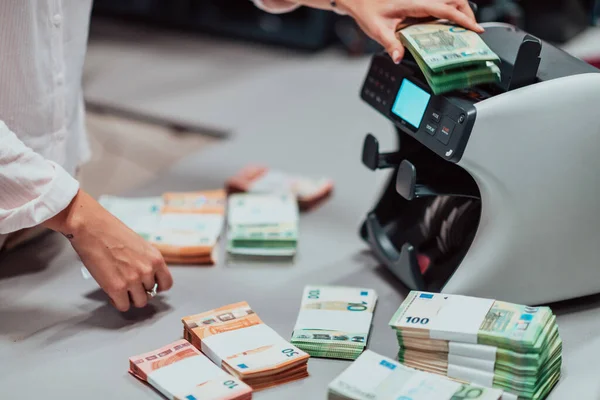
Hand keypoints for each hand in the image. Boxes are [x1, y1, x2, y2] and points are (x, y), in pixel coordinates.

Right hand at [44, 189, 172, 311]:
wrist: (92, 228)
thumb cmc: (112, 233)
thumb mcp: (140, 245)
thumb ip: (146, 261)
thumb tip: (147, 277)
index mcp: (156, 258)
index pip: (167, 284)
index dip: (157, 287)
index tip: (148, 286)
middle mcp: (147, 270)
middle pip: (151, 294)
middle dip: (139, 291)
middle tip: (128, 284)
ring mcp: (133, 280)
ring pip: (139, 302)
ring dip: (129, 298)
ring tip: (120, 288)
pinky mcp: (116, 288)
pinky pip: (123, 306)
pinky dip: (117, 302)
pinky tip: (112, 293)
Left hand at [338, 0, 483, 62]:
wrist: (360, 1)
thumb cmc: (368, 11)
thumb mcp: (377, 30)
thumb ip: (390, 44)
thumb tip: (399, 57)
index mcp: (415, 3)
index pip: (446, 8)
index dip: (463, 18)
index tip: (476, 28)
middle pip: (455, 0)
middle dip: (467, 14)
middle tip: (472, 31)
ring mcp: (421, 1)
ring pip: (450, 0)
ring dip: (460, 12)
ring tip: (464, 29)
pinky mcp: (419, 5)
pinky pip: (440, 6)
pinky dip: (450, 13)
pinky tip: (448, 27)